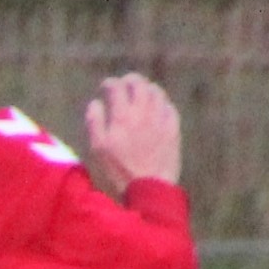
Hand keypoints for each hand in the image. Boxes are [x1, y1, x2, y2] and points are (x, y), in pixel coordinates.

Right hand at [84, 73, 180, 189]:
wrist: (149, 189)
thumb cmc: (118, 172)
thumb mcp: (97, 149)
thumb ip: (94, 122)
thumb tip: (96, 103)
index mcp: (122, 116)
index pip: (116, 87)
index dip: (109, 83)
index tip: (104, 87)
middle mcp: (143, 113)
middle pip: (139, 84)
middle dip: (130, 80)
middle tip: (124, 83)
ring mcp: (161, 120)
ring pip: (157, 93)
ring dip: (147, 89)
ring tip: (141, 93)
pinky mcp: (173, 131)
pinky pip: (169, 108)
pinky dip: (161, 103)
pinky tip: (157, 108)